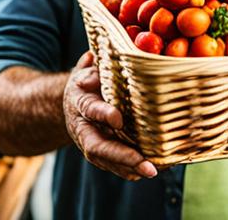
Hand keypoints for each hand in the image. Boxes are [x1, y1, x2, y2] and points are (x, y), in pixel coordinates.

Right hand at [63, 51, 157, 180]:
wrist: (73, 104)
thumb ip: (91, 66)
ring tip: (152, 170)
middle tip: (145, 164)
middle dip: (121, 156)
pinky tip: (154, 169)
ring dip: (129, 168)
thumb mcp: (86, 70)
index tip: (118, 119)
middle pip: (97, 147)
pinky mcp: (101, 155)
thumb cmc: (87, 83)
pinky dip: (132, 170)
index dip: (103, 114)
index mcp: (79, 103)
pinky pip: (115, 166)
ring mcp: (90, 144)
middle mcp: (82, 129)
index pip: (89, 109)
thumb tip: (94, 57)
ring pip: (107, 161)